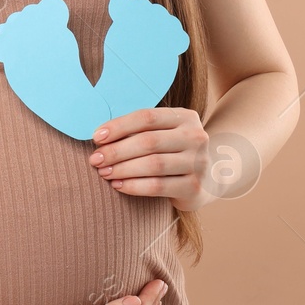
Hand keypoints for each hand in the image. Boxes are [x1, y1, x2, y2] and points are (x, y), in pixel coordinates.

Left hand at [88, 106, 210, 210]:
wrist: (209, 177)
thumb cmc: (173, 151)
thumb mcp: (164, 133)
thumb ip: (139, 130)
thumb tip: (100, 137)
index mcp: (185, 117)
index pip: (147, 117)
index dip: (119, 126)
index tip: (97, 137)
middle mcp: (196, 137)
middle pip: (148, 141)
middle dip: (117, 151)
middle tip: (95, 159)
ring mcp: (198, 163)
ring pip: (153, 165)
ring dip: (123, 169)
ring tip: (104, 172)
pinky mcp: (194, 187)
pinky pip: (158, 186)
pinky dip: (134, 186)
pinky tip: (118, 185)